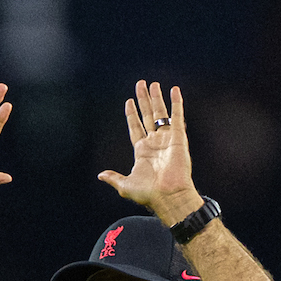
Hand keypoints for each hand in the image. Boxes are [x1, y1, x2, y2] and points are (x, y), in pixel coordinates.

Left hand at [98, 80, 201, 223]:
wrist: (168, 196)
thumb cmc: (149, 194)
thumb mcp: (125, 186)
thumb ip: (114, 178)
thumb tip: (101, 175)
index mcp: (142, 151)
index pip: (136, 127)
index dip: (132, 114)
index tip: (129, 102)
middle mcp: (155, 143)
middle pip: (147, 116)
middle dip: (143, 100)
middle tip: (141, 84)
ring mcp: (167, 139)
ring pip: (160, 113)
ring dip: (157, 98)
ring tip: (153, 84)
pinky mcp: (179, 138)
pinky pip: (177, 117)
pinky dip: (176, 103)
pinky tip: (174, 90)